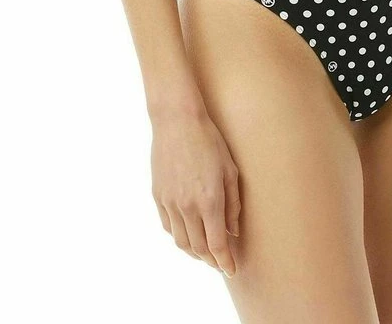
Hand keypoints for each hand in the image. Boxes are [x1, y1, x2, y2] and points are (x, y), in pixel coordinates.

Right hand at [151, 106, 241, 277]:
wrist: (177, 120)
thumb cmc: (209, 140)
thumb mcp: (230, 170)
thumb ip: (233, 204)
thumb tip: (233, 231)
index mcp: (209, 201)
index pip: (217, 245)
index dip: (225, 262)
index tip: (231, 270)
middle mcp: (187, 207)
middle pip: (198, 248)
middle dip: (211, 260)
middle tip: (220, 263)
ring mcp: (170, 202)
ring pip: (181, 241)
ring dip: (194, 252)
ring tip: (205, 253)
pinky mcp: (158, 196)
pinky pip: (168, 226)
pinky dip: (178, 236)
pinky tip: (188, 234)